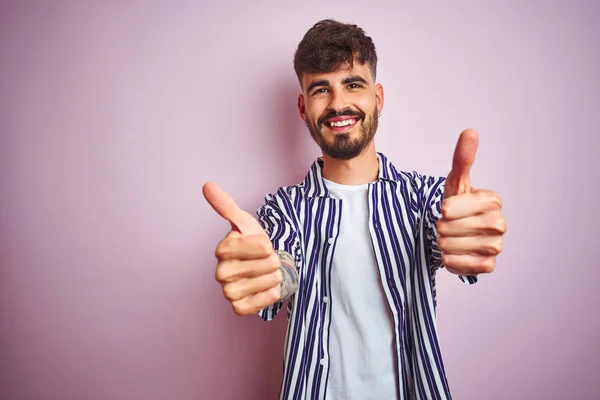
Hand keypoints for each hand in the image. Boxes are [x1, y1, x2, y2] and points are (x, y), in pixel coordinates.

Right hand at [203, 182, 281, 314]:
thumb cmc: (254, 246)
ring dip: (274, 276)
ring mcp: (228, 292)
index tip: (262, 244)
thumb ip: (226, 205)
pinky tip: (266, 288)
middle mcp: (221, 273)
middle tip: (265, 261)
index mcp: (222, 250)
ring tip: (266, 273)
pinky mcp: (239, 308)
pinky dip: (272, 293)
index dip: (267, 244)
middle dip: (273, 261)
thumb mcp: (245, 223)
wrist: (263, 270)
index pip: (260, 245)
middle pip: (266, 264)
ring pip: (268, 281)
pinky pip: (265, 300)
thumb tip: (207, 185)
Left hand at [436, 129, 506, 275]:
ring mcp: (497, 246)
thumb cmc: (455, 205)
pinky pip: (469, 266)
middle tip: (443, 226)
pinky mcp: (489, 265)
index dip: (446, 210)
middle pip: (459, 228)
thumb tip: (470, 132)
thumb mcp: (455, 182)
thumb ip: (462, 159)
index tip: (443, 209)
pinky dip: (454, 261)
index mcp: (492, 200)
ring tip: (446, 239)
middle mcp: (499, 223)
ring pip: (462, 247)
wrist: (451, 232)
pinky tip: (451, 253)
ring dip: (447, 244)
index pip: (457, 207)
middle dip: (443, 228)